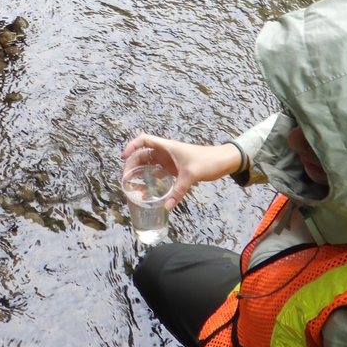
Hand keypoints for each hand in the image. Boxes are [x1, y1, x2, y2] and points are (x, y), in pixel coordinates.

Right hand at [122, 134, 242, 209]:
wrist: (223, 161)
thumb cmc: (208, 161)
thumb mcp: (191, 175)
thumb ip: (178, 191)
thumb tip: (166, 206)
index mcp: (167, 147)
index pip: (143, 140)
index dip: (131, 146)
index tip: (123, 157)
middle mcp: (165, 152)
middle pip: (143, 154)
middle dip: (132, 164)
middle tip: (125, 177)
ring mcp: (170, 161)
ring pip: (149, 164)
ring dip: (140, 171)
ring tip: (132, 184)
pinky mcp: (175, 169)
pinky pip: (159, 173)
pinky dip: (151, 179)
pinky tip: (148, 191)